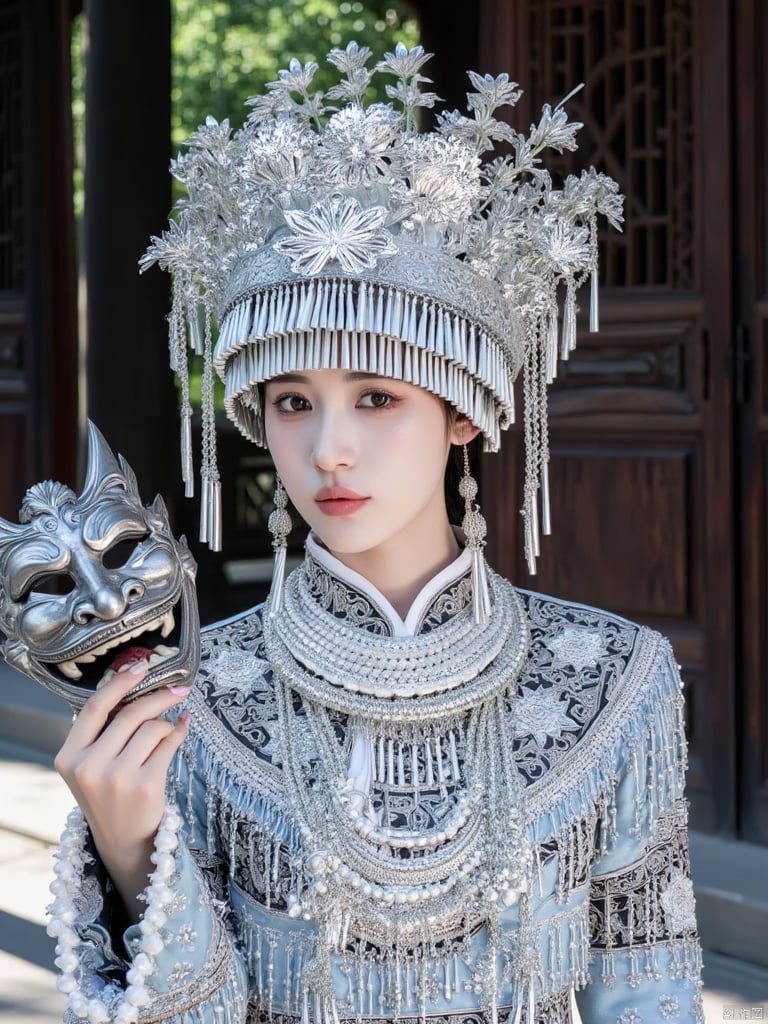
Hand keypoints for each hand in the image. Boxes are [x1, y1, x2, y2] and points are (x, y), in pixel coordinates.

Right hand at [54, 661, 190, 922]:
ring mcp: (117, 778)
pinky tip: (182, 728)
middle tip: (178, 689)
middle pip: (130, 714)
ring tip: (168, 731)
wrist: (123, 843)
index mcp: (69, 757)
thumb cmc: (110, 795)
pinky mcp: (145, 786)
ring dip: (166, 724)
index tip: (141, 667)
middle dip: (159, 697)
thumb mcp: (91, 766)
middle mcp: (88, 767)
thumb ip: (104, 733)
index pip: (94, 708)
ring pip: (152, 728)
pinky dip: (179, 732)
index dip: (119, 683)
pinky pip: (169, 743)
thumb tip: (138, 689)